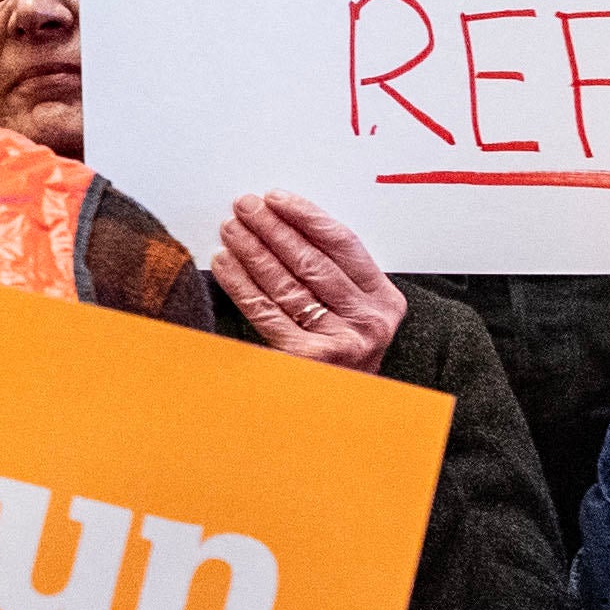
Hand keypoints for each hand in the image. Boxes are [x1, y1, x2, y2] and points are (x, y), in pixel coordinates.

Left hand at [209, 193, 401, 369]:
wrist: (346, 411)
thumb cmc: (347, 354)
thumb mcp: (357, 312)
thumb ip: (337, 276)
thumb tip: (285, 225)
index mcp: (385, 300)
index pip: (342, 243)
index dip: (306, 216)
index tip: (277, 198)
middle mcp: (367, 320)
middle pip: (311, 261)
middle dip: (273, 227)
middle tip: (245, 205)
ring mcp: (339, 341)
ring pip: (286, 284)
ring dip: (252, 250)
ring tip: (230, 228)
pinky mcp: (306, 359)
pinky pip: (265, 311)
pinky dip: (241, 283)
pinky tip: (225, 263)